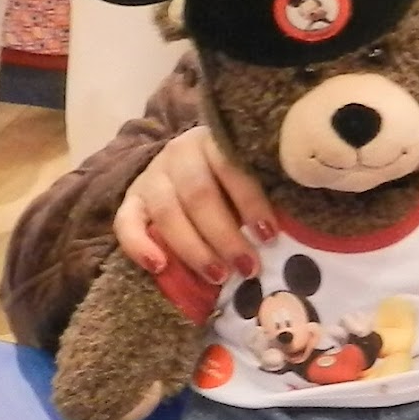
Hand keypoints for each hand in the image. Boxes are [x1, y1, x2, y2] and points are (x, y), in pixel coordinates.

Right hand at [114, 126, 275, 281]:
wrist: (194, 161)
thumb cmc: (237, 178)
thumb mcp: (255, 175)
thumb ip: (268, 194)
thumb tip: (292, 232)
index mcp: (217, 142)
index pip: (233, 169)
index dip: (251, 203)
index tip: (269, 235)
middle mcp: (180, 154)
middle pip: (199, 195)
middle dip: (225, 237)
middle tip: (247, 268)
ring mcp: (153, 175)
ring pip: (167, 212)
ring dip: (193, 249)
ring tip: (218, 276)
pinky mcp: (132, 198)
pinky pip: (126, 222)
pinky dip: (139, 246)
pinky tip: (158, 267)